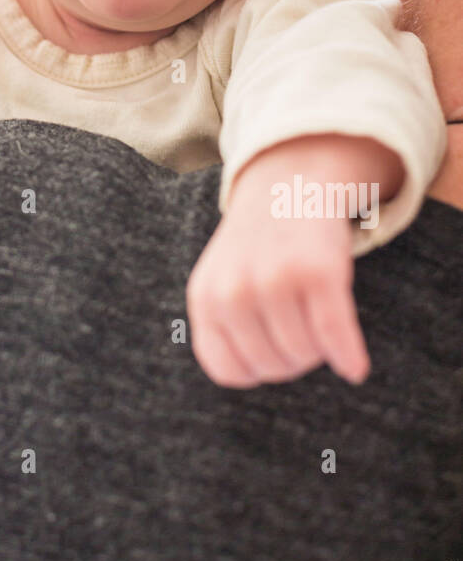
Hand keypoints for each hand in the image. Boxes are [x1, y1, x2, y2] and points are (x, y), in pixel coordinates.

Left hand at [186, 139, 374, 388]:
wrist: (290, 182)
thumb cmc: (258, 245)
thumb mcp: (222, 279)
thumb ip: (224, 325)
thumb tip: (253, 378)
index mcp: (205, 298)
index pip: (227, 370)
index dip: (255, 371)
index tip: (272, 353)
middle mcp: (234, 290)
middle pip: (271, 367)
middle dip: (292, 358)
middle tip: (300, 325)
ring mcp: (275, 280)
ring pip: (304, 354)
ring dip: (319, 350)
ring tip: (317, 319)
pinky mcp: (317, 271)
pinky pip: (334, 334)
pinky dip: (349, 355)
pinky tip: (355, 367)